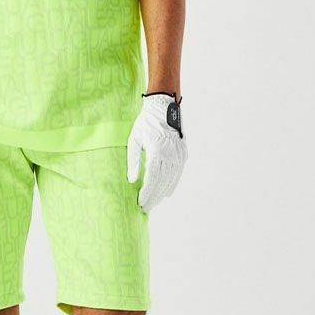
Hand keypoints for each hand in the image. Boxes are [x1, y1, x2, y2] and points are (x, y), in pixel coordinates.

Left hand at [126, 92, 187, 211]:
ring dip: (162, 192)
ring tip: (154, 202)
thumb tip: (132, 180)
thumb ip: (133, 160)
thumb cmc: (146, 122)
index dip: (147, 192)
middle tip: (146, 208)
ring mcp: (179, 153)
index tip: (140, 202)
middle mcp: (170, 154)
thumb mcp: (134, 139)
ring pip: (171, 179)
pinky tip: (167, 192)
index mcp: (157, 150)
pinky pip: (178, 172)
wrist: (164, 106)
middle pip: (162, 182)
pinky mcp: (183, 152)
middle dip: (154, 196)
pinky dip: (172, 183)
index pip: (152, 178)